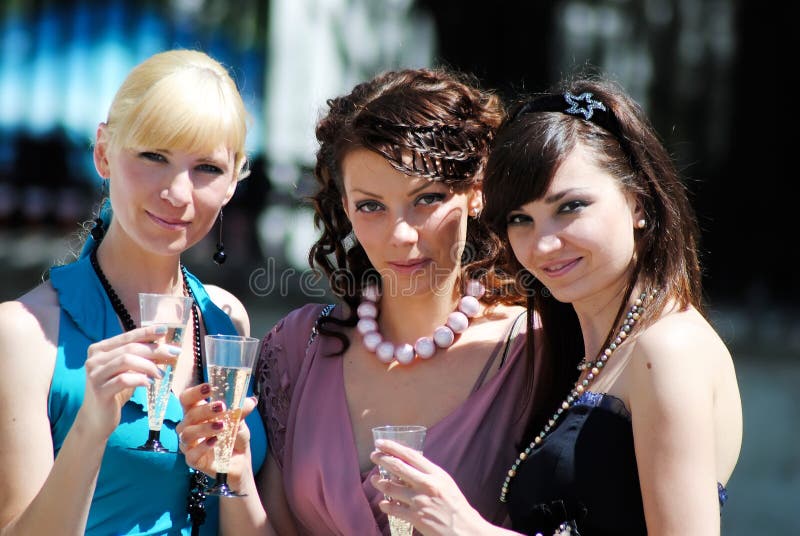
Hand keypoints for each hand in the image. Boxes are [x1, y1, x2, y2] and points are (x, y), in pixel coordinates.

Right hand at [79, 325, 177, 438]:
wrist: (96, 419)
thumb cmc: (115, 392)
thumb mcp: (126, 371)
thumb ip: (139, 358)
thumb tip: (164, 347)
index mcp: (99, 350)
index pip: (127, 336)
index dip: (147, 332)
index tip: (165, 330)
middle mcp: (94, 359)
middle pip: (130, 348)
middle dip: (155, 350)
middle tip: (173, 353)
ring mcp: (95, 375)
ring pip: (126, 361)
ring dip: (149, 365)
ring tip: (161, 374)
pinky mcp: (99, 391)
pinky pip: (124, 379)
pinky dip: (140, 379)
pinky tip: (149, 384)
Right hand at [177, 383, 256, 486]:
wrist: (240, 461)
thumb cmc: (234, 437)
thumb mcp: (240, 421)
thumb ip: (241, 411)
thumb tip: (250, 401)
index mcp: (197, 413)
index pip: (187, 399)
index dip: (195, 392)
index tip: (209, 387)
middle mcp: (189, 427)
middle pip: (189, 415)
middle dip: (205, 410)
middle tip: (221, 407)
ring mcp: (189, 444)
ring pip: (187, 434)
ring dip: (205, 428)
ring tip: (222, 426)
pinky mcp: (193, 461)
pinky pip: (191, 454)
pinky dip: (203, 446)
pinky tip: (215, 441)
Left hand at [369, 440, 490, 535]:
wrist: (464, 529)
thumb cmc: (455, 505)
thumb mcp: (445, 483)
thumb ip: (428, 474)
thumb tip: (409, 465)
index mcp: (436, 474)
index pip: (410, 455)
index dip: (392, 447)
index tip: (381, 442)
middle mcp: (427, 484)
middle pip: (397, 467)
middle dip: (381, 459)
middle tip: (373, 455)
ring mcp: (419, 501)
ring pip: (391, 487)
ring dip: (379, 482)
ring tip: (374, 479)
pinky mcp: (415, 517)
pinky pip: (393, 508)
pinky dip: (385, 505)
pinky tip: (383, 503)